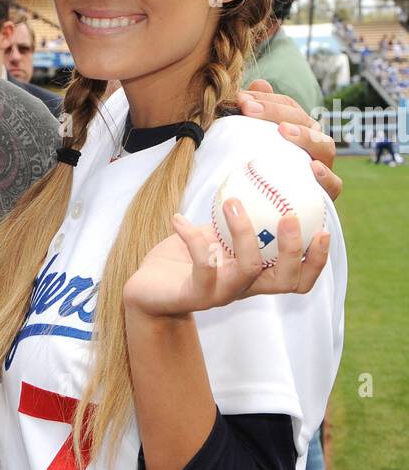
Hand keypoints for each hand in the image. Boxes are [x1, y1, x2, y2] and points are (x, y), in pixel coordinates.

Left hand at [122, 199, 330, 318]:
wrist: (145, 290)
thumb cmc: (182, 259)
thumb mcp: (214, 234)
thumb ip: (238, 216)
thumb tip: (258, 174)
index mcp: (256, 275)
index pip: (299, 278)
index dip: (316, 260)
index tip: (323, 227)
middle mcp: (244, 287)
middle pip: (286, 280)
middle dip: (293, 249)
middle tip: (289, 216)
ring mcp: (220, 293)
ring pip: (248, 269)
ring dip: (243, 232)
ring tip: (231, 202)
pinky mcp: (193, 295)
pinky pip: (202, 265)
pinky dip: (192, 236)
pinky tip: (178, 218)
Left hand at [238, 79, 341, 201]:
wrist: (267, 218)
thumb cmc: (258, 176)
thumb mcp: (251, 145)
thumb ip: (255, 116)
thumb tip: (259, 84)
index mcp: (299, 131)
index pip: (288, 107)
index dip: (267, 100)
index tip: (240, 99)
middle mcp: (314, 147)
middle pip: (305, 121)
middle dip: (276, 112)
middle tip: (248, 109)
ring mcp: (323, 169)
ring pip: (325, 146)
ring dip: (305, 137)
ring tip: (283, 132)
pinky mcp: (326, 195)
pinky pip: (334, 185)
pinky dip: (325, 176)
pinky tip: (311, 168)